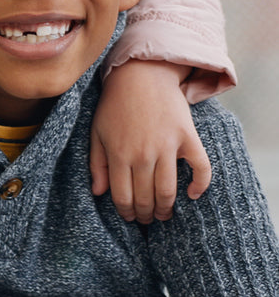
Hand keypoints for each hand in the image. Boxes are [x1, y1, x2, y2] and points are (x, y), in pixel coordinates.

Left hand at [90, 60, 211, 222]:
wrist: (141, 76)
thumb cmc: (115, 106)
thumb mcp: (97, 133)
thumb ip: (96, 164)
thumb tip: (99, 193)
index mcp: (118, 154)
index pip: (122, 196)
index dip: (126, 212)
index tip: (130, 218)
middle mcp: (143, 153)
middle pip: (145, 197)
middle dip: (146, 214)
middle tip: (147, 219)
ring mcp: (167, 146)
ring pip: (168, 190)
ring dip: (167, 208)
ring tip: (165, 214)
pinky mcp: (188, 137)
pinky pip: (201, 167)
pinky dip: (200, 185)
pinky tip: (193, 195)